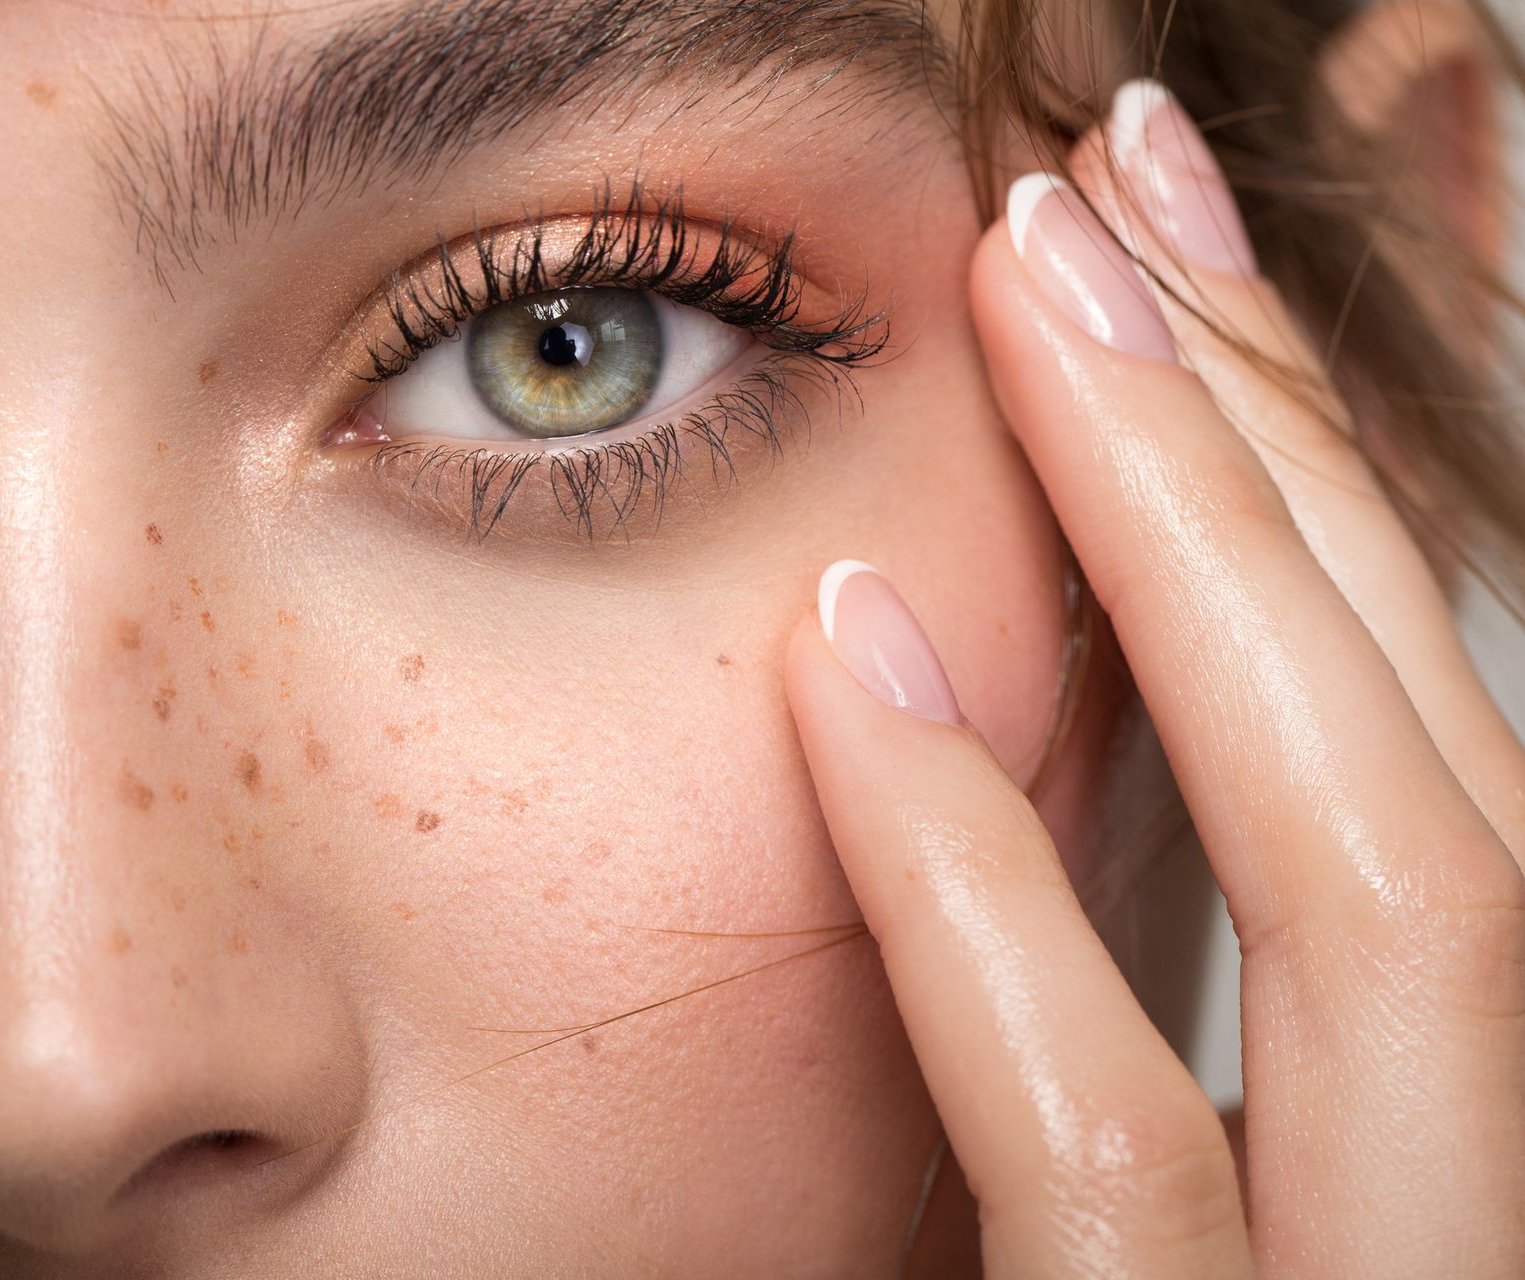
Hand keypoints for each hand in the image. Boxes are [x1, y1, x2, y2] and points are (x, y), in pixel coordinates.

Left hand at [784, 79, 1524, 1277]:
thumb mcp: (1094, 1199)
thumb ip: (1080, 1003)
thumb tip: (945, 670)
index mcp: (1454, 1150)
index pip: (1442, 744)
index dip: (1330, 481)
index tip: (1191, 260)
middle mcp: (1490, 1215)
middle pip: (1450, 769)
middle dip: (1288, 450)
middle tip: (1111, 196)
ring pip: (1406, 912)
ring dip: (1210, 562)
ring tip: (1040, 292)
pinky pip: (1111, 1171)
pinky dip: (994, 891)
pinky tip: (858, 650)